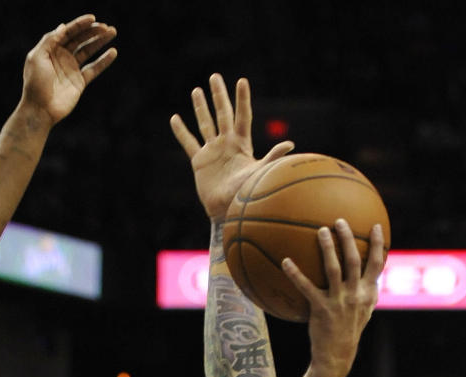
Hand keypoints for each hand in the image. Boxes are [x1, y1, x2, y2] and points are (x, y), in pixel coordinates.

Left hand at [20, 14, 117, 124]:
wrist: (40, 110)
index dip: (80, 24)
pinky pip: (94, 69)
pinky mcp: (79, 82)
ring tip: (112, 31)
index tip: (92, 19)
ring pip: (88, 50)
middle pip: (80, 39)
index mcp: (51, 49)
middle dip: (93, 31)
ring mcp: (71, 69)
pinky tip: (113, 52)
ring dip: (100, 41)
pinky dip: (104, 61)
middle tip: (105, 27)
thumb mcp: (37, 57)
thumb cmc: (35, 84)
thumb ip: (49, 40)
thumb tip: (63, 26)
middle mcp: (62, 57)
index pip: (68, 32)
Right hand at [171, 74, 293, 220]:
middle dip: (218, 95)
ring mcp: (212, 151)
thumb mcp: (259, 172)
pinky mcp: (199, 162)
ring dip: (201, 108)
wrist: (228, 209)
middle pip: (222, 114)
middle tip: (215, 77)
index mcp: (241, 143)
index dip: (242, 99)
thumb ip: (273, 157)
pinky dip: (181, 131)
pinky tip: (175, 119)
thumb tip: (290, 145)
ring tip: (196, 90)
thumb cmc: (246, 193)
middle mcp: (226, 143)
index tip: (241, 81)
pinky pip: (188, 143)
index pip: (241, 116)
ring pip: (205, 124)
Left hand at [284, 221, 385, 376]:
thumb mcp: (364, 312)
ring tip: (320, 231)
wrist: (337, 355)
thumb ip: (368, 293)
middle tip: (339, 221)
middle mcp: (355, 295)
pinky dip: (296, 274)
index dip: (377, 245)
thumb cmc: (348, 331)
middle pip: (354, 260)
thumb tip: (371, 276)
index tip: (375, 226)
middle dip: (348, 239)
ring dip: (327, 248)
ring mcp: (339, 301)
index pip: (377, 265)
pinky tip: (285, 261)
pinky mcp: (321, 309)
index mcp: (367, 293)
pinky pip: (306, 287)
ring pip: (334, 269)